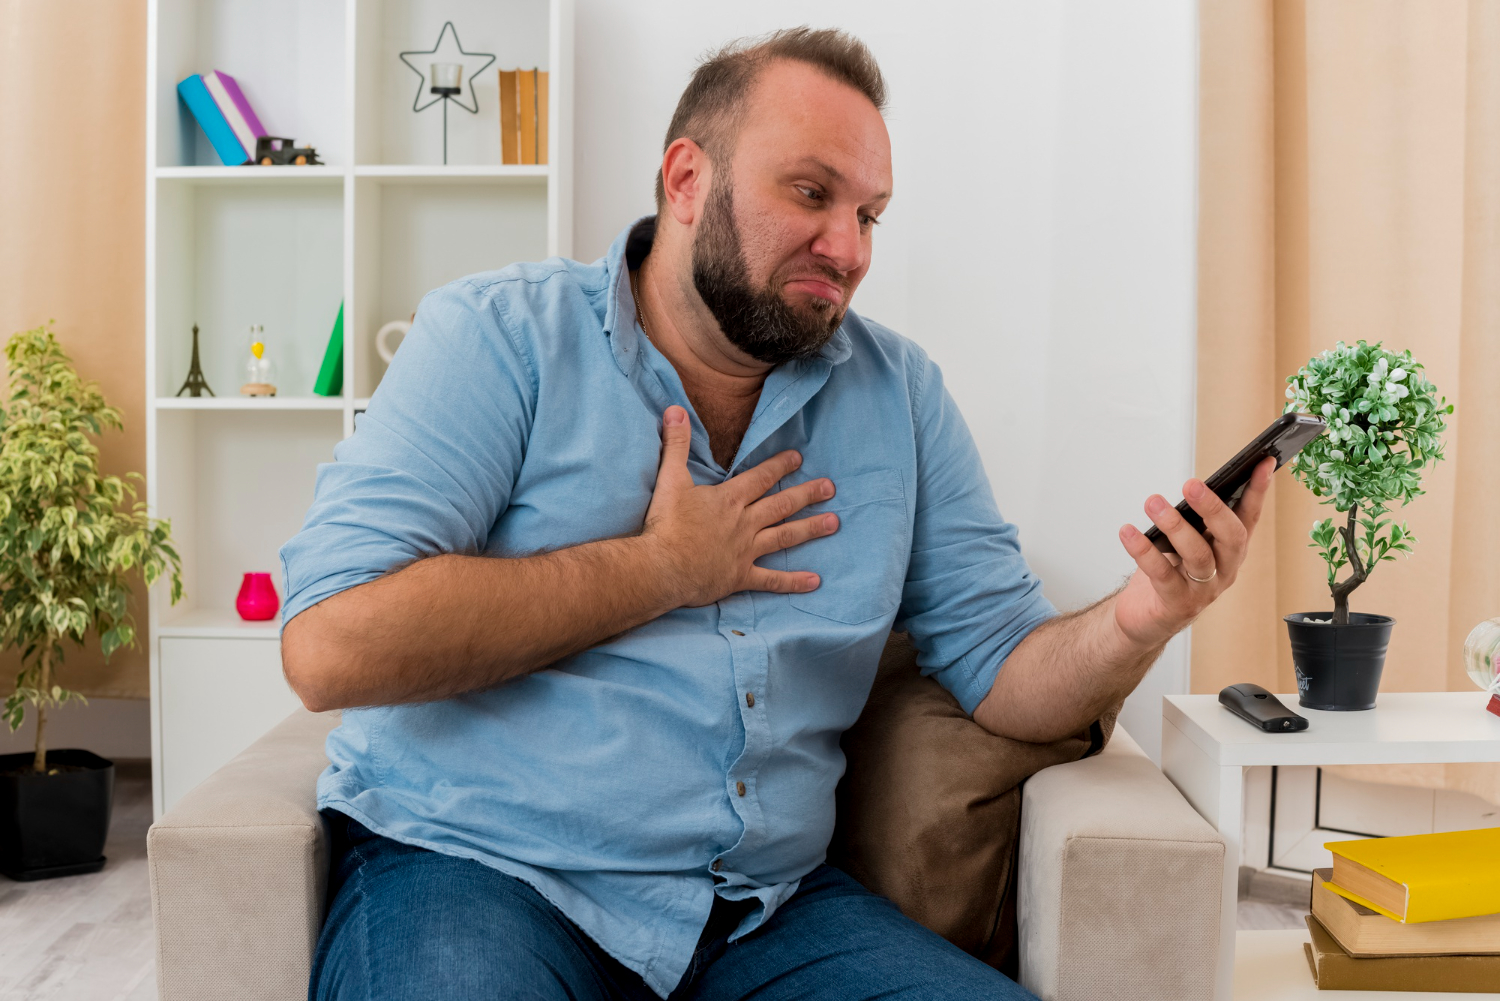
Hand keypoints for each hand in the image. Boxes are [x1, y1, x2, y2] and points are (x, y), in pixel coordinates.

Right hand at [641, 406, 838, 606]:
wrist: (660, 568)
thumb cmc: (664, 525)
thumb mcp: (669, 479)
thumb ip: (676, 444)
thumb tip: (676, 409)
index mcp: (729, 499)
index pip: (760, 477)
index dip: (780, 466)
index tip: (799, 458)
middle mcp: (744, 523)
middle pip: (781, 505)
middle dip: (807, 494)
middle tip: (830, 487)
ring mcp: (745, 550)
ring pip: (785, 537)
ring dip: (811, 529)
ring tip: (834, 523)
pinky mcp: (740, 576)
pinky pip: (771, 580)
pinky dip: (793, 582)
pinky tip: (815, 582)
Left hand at [1113, 456, 1275, 648]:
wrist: (1145, 619)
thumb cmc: (1168, 573)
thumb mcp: (1184, 542)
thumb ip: (1193, 521)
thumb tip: (1193, 488)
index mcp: (1230, 551)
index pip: (1250, 517)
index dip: (1258, 490)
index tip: (1263, 461)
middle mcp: (1224, 570)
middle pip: (1230, 537)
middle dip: (1213, 508)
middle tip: (1192, 484)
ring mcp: (1203, 590)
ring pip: (1198, 555)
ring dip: (1174, 526)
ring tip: (1153, 503)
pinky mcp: (1177, 604)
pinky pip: (1162, 574)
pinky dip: (1144, 551)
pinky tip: (1128, 532)